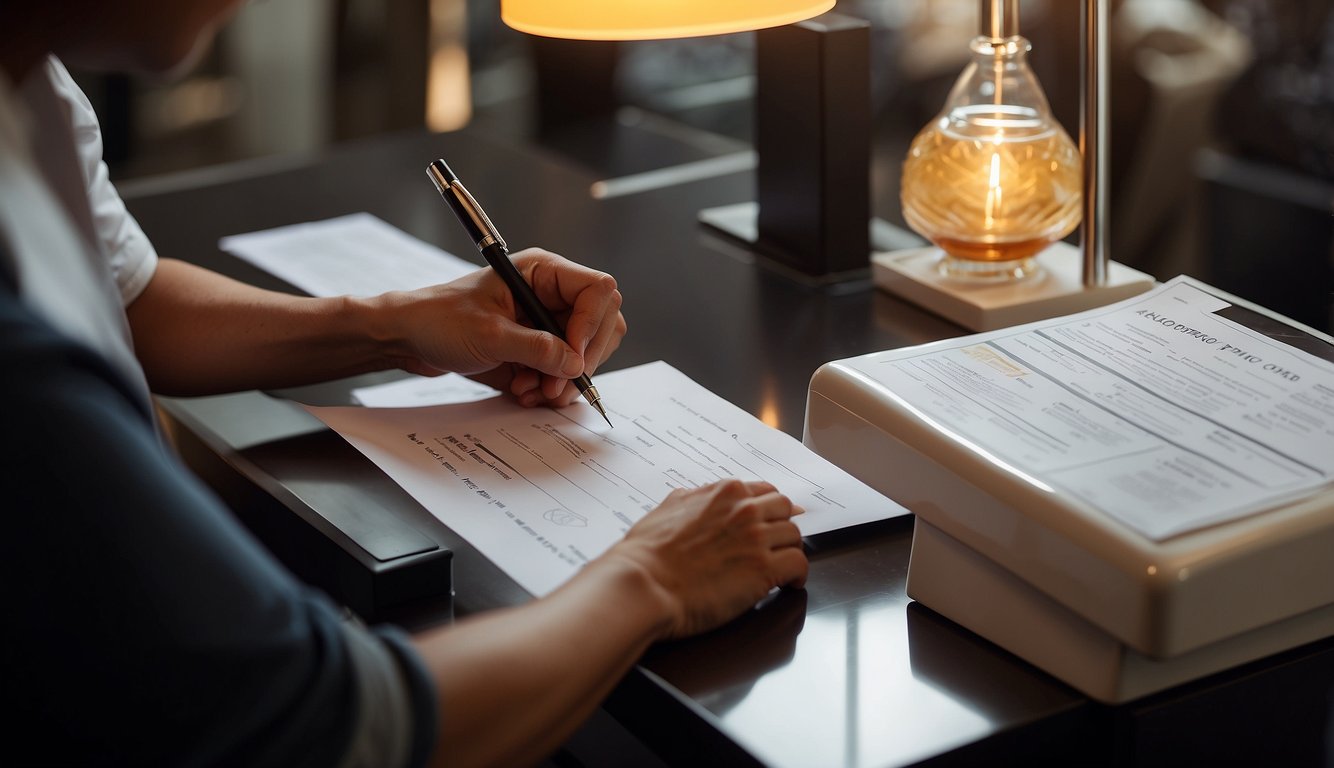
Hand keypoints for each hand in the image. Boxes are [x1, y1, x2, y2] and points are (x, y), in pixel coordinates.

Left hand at [375, 248, 625, 406]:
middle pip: (603, 324)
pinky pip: (566, 371)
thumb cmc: (439, 319)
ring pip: (588, 353)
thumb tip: (575, 365)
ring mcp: (548, 322)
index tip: (571, 356)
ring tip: (530, 391)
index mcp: (543, 273)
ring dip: (565, 380)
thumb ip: (536, 349)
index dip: (591, 324)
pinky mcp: (540, 348)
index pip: (597, 290)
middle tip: (556, 386)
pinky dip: (552, 387)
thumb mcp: (488, 335)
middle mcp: (552, 295)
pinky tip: (524, 391)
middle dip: (583, 360)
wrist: (410, 338)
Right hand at [606, 480, 807, 639]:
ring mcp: (756, 538)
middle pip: (785, 510)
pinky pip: (799, 564)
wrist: (642, 583)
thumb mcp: (668, 508)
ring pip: (795, 536)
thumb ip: (693, 498)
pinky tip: (788, 583)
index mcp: (724, 492)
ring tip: (780, 567)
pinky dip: (797, 574)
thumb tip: (701, 496)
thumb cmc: (646, 553)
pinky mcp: (764, 570)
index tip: (769, 521)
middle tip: (774, 545)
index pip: (764, 491)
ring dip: (788, 551)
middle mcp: (745, 510)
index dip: (767, 510)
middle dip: (781, 526)